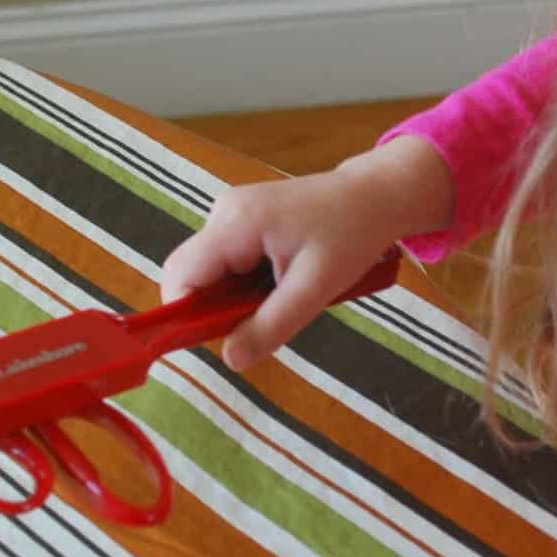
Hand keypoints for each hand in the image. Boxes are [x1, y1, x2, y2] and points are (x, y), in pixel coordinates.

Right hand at [160, 136, 450, 369]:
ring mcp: (230, 211)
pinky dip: (243, 280)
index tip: (220, 338)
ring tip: (281, 294)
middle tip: (261, 319)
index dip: (188, 313)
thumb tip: (229, 360)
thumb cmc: (351, 236)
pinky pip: (224, 259)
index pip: (181, 274)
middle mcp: (223, 211)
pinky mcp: (240, 217)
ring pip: (208, 269)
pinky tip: (280, 278)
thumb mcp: (315, 288)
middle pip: (190, 273)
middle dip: (214, 306)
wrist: (374, 196)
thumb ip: (270, 325)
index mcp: (236, 223)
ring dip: (233, 295)